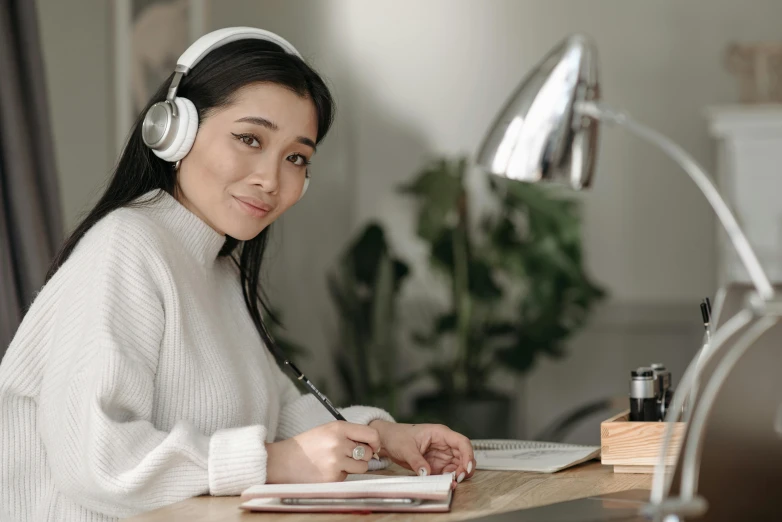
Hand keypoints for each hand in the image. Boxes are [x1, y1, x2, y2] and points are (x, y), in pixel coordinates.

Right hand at [266, 421, 380, 482]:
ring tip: (337, 463)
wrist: (283, 461)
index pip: (371, 434)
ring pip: (362, 467)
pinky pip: (347, 477)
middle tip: (349, 455)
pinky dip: (340, 475)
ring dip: (354, 467)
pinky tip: (326, 470)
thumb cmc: (306, 445)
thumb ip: (348, 434)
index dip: (375, 442)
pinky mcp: (332, 477)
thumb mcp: (327, 430)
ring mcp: (336, 461)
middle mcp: (339, 443)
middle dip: (363, 455)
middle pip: (368, 452)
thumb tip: (373, 443)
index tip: (374, 446)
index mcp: (338, 428)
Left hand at [369, 421, 475, 482]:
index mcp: (440, 434)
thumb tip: (426, 473)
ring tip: (451, 483)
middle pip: (463, 456)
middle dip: (464, 468)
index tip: (466, 468)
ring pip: (458, 465)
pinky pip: (447, 473)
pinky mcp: (437, 465)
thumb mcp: (406, 448)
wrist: (387, 440)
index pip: (462, 442)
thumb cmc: (397, 436)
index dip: (468, 455)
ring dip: (457, 475)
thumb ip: (416, 461)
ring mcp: (441, 455)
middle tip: (458, 479)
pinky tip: (445, 484)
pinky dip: (448, 479)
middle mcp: (444, 444)